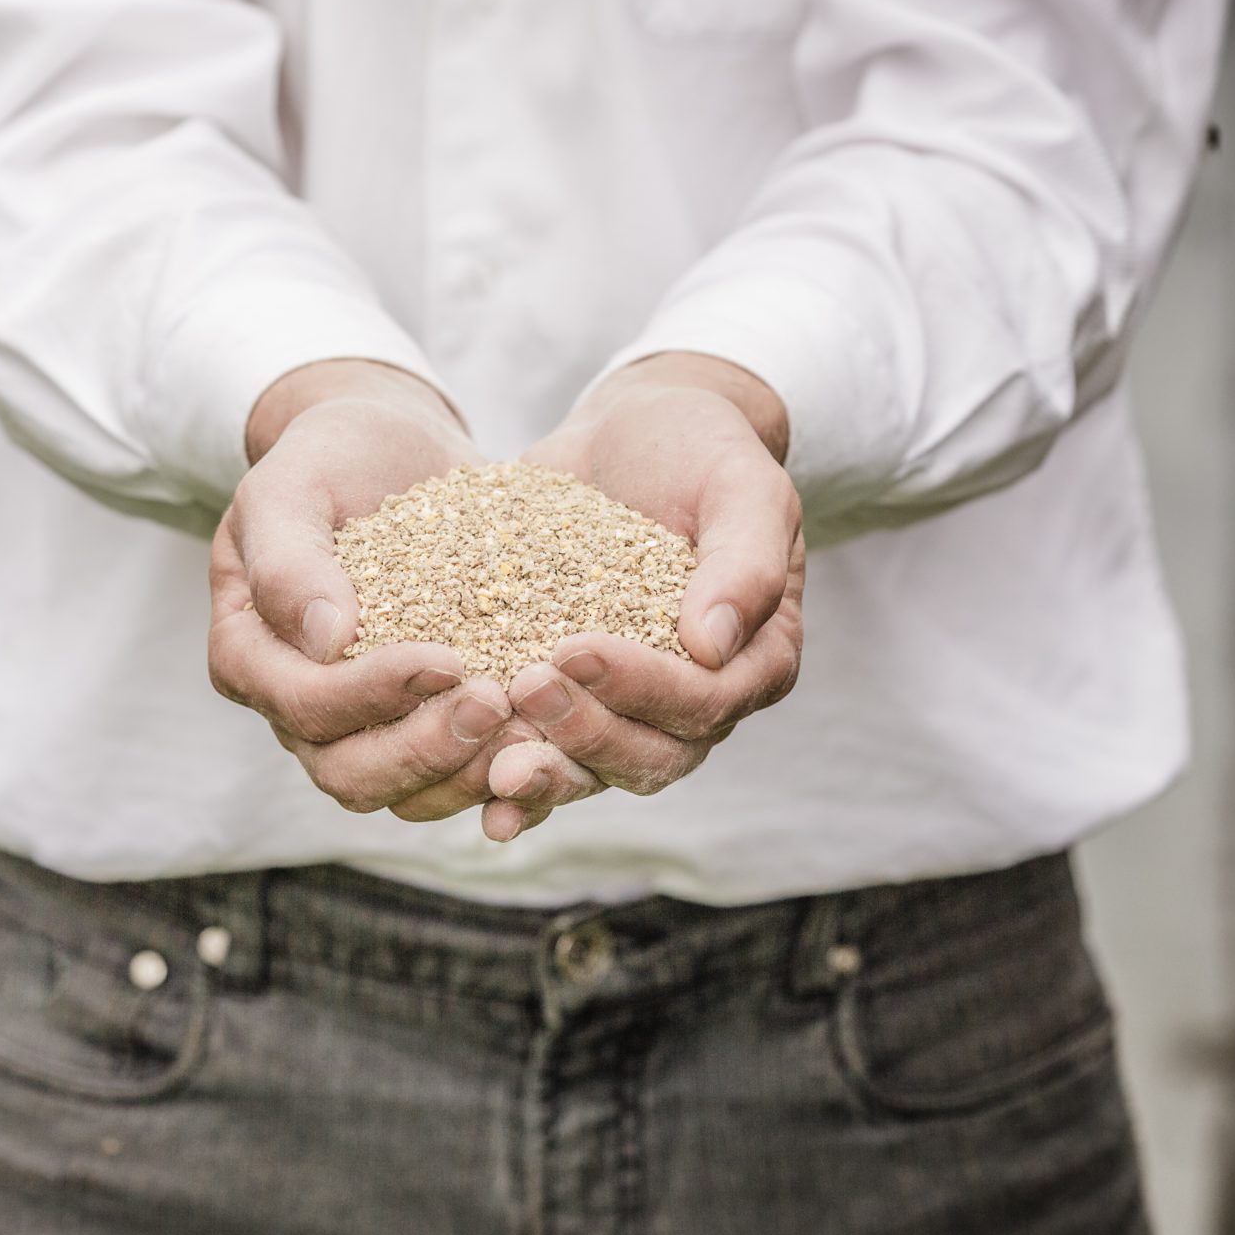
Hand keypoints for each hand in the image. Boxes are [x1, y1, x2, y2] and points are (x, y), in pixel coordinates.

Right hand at [210, 360, 533, 819]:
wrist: (387, 450)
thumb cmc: (328, 457)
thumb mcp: (290, 484)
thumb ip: (288, 559)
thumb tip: (325, 639)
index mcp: (249, 655)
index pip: (304, 704)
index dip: (372, 695)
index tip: (448, 658)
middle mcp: (296, 708)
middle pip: (349, 773)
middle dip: (425, 749)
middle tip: (498, 705)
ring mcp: (359, 726)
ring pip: (403, 793)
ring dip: (468, 774)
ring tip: (532, 731)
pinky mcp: (419, 723)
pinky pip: (455, 774)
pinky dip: (499, 768)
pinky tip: (552, 740)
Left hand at [479, 353, 804, 840]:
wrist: (634, 434)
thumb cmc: (701, 448)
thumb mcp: (740, 481)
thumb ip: (746, 557)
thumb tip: (714, 646)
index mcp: (756, 658)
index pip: (707, 700)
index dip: (644, 686)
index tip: (576, 649)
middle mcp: (700, 700)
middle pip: (653, 754)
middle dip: (587, 733)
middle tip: (525, 688)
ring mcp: (632, 709)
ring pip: (599, 771)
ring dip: (548, 775)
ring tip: (493, 770)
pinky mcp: (576, 701)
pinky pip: (551, 755)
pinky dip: (518, 785)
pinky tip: (478, 801)